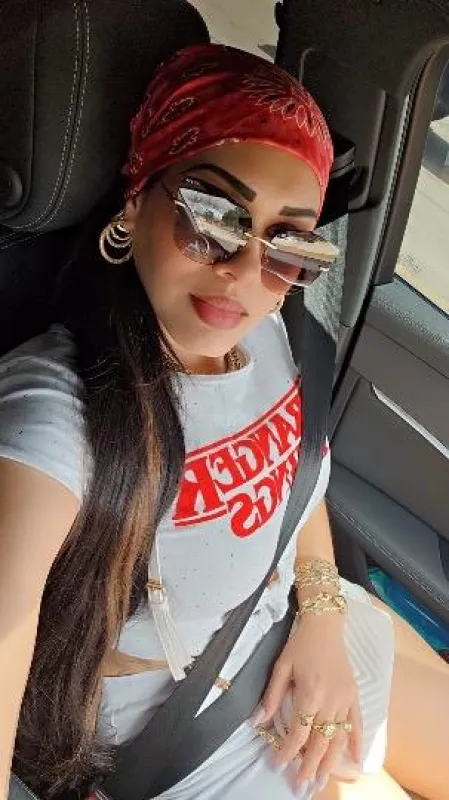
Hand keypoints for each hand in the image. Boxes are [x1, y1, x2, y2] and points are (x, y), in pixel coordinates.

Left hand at [256, 613, 361, 793]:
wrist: (325, 625)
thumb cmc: (300, 644)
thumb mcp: (281, 667)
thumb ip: (272, 696)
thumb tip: (258, 721)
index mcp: (310, 693)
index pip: (299, 732)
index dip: (288, 751)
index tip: (278, 765)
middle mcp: (330, 700)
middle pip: (320, 741)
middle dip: (309, 766)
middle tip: (301, 786)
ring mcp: (345, 699)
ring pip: (338, 738)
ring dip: (330, 762)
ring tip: (322, 780)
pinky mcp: (354, 695)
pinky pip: (357, 723)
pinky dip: (356, 742)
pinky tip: (354, 760)